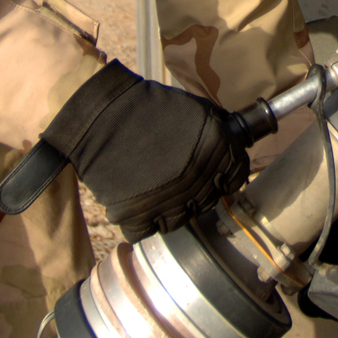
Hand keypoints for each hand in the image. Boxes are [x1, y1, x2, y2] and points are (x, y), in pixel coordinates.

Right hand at [0, 61, 249, 241]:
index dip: (227, 175)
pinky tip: (139, 201)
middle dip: (199, 191)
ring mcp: (168, 202)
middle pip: (209, 201)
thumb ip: (219, 133)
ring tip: (159, 191)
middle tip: (181, 179)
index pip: (236, 176)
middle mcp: (198, 180)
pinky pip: (148, 230)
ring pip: (181, 220)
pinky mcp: (136, 216)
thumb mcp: (196, 109)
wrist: (101, 113)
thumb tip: (234, 148)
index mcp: (217, 151)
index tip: (217, 175)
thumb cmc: (147, 107)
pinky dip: (143, 220)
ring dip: (173, 209)